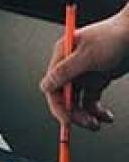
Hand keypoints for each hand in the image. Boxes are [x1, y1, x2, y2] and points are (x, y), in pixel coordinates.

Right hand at [40, 9, 128, 130]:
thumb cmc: (114, 37)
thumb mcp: (88, 56)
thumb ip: (65, 71)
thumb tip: (45, 85)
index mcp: (62, 56)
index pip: (52, 86)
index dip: (58, 105)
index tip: (67, 121)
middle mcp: (70, 66)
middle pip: (65, 96)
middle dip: (75, 112)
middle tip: (87, 123)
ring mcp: (84, 73)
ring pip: (78, 101)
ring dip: (87, 114)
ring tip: (97, 124)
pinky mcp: (97, 79)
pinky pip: (92, 99)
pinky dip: (98, 110)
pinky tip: (106, 117)